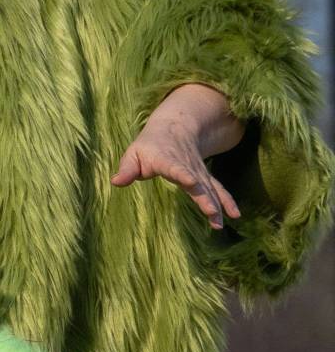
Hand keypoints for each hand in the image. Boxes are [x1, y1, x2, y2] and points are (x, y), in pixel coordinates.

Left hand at [112, 84, 242, 229]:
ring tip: (220, 223)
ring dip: (217, 205)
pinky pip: (217, 190)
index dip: (183, 174)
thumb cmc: (149, 145)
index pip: (175, 168)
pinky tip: (234, 216)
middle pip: (198, 183)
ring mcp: (198, 172)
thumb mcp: (133, 153)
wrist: (175, 128)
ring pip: (210, 189)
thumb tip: (116, 182)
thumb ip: (127, 169)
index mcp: (166, 160)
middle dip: (205, 198)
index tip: (191, 182)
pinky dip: (226, 202)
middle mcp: (186, 166)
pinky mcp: (205, 177)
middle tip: (212, 213)